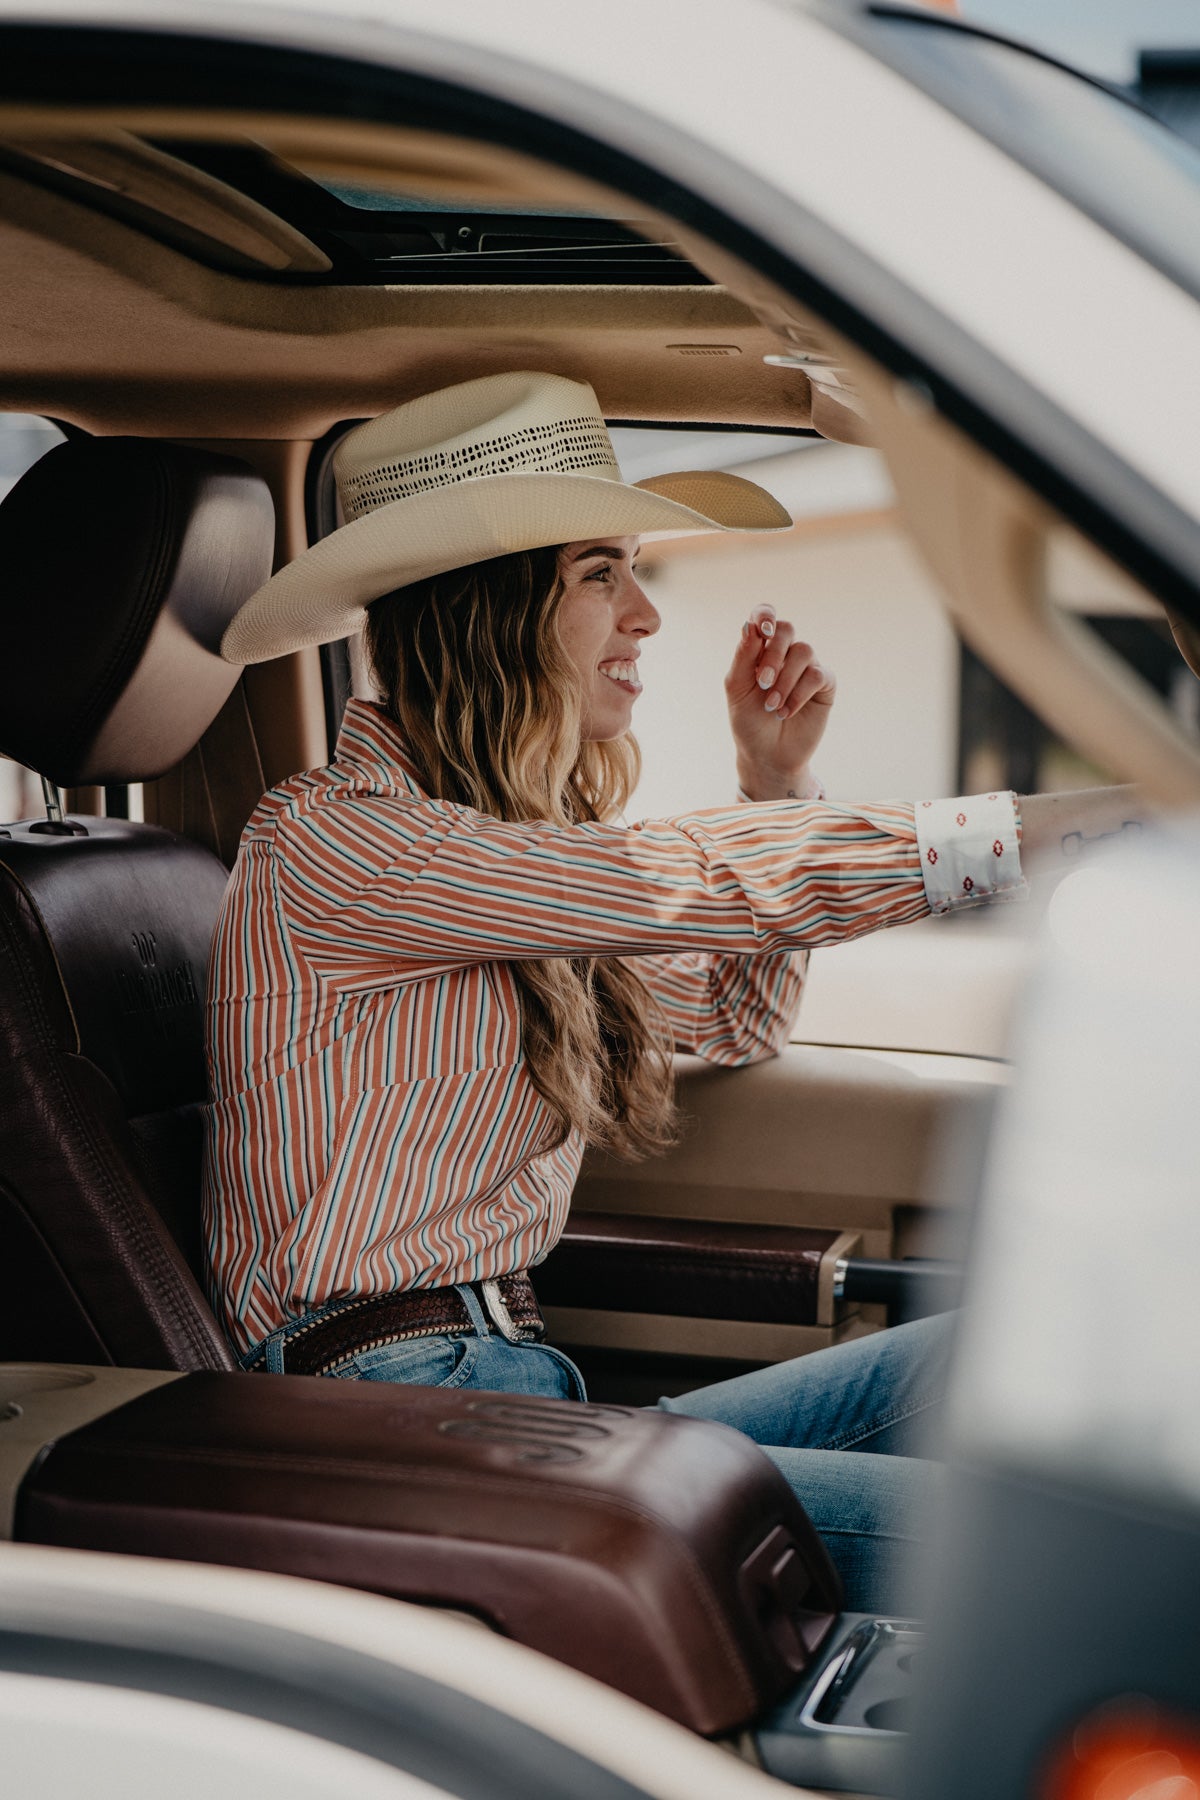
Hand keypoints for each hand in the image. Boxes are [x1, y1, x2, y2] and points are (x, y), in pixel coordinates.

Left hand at [725, 604, 835, 800]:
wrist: (766, 755)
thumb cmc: (748, 721)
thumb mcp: (737, 688)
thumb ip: (744, 656)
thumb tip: (750, 625)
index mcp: (761, 649)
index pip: (766, 616)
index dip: (765, 615)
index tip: (761, 630)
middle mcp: (786, 653)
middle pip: (786, 629)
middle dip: (773, 654)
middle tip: (762, 683)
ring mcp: (806, 667)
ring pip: (804, 651)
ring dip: (784, 680)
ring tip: (771, 706)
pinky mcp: (824, 685)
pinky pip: (817, 675)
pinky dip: (798, 694)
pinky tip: (785, 712)